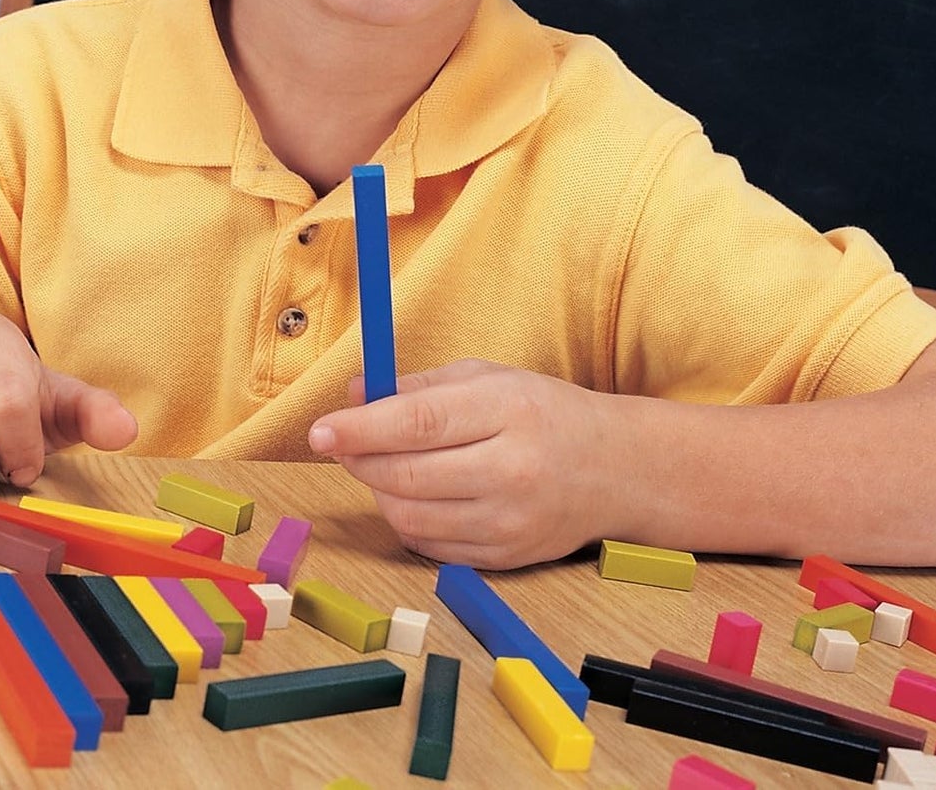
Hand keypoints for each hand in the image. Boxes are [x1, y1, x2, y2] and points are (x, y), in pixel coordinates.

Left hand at [307, 359, 615, 569]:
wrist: (616, 469)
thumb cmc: (543, 412)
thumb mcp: (487, 378)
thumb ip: (417, 386)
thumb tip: (352, 395)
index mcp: (507, 411)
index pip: (417, 424)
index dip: (360, 430)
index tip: (319, 431)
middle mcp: (511, 471)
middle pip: (407, 476)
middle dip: (359, 461)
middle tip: (341, 443)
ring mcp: (510, 522)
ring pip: (410, 518)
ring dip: (379, 492)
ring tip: (383, 465)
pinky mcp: (507, 558)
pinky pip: (430, 547)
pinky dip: (408, 521)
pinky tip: (416, 495)